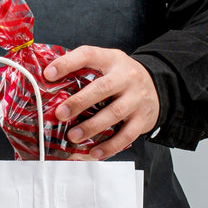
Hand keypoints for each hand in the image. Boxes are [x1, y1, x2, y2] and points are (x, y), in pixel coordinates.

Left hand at [43, 46, 159, 158]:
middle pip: (102, 88)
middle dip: (79, 102)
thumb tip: (49, 85)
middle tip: (60, 114)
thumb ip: (86, 72)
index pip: (88, 55)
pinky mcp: (143, 119)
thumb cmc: (123, 79)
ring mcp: (137, 98)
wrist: (158, 89)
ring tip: (73, 137)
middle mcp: (127, 77)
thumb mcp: (109, 66)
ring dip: (92, 127)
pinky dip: (110, 146)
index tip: (48, 75)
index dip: (67, 63)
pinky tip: (95, 152)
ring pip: (114, 113)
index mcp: (112, 60)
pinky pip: (126, 135)